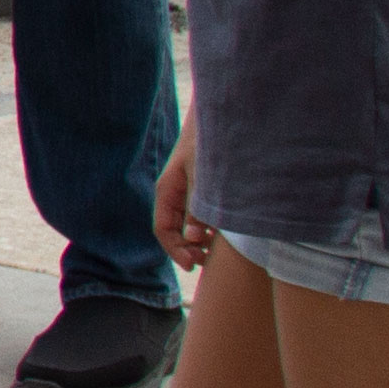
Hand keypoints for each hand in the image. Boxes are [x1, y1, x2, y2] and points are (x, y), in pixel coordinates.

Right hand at [159, 131, 213, 271]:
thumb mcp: (203, 178)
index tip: (192, 266)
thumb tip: (194, 238)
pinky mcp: (204, 190)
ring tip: (217, 249)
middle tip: (207, 260)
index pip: (162, 229)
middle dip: (187, 248)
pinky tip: (225, 233)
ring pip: (189, 224)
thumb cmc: (209, 145)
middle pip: (174, 230)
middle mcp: (176, 194)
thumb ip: (198, 207)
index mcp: (167, 191)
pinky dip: (210, 228)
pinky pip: (202, 215)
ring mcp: (189, 192)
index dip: (175, 250)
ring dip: (200, 240)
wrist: (222, 121)